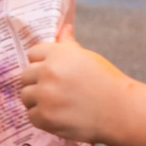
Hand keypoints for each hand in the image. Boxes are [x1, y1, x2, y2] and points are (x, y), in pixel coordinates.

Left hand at [17, 22, 127, 143]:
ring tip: (57, 104)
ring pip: (26, 96)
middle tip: (55, 90)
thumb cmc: (106, 82)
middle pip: (25, 75)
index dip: (41, 63)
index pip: (33, 53)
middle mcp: (48, 72)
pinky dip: (42, 118)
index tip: (53, 72)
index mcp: (58, 54)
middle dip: (36, 82)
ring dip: (37, 101)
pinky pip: (31, 115)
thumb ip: (69, 45)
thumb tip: (64, 27)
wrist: (120, 111)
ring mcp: (45, 95)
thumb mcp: (87, 58)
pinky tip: (59, 115)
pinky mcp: (44, 116)